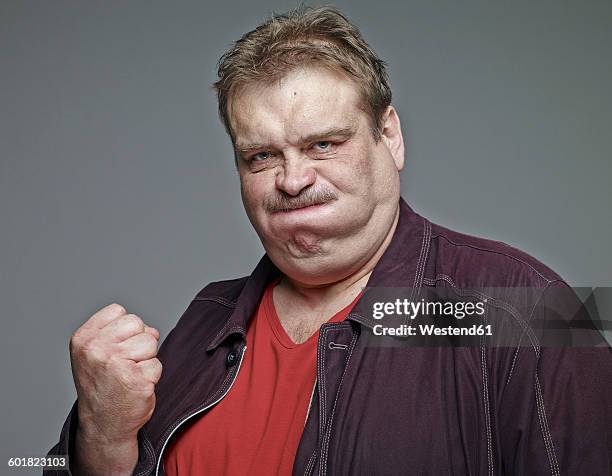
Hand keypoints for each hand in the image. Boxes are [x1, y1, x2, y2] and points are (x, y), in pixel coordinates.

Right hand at [69, 303, 161, 473]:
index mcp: (84, 339)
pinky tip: (135, 386)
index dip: (124, 328)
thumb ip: (119, 332)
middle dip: (138, 341)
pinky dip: (151, 376)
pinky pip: (157, 365)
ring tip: (130, 374)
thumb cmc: (103, 384)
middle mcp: (96, 350)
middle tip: (124, 363)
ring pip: (150, 342)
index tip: (114, 348)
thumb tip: (151, 330)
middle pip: (137, 323)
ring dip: (146, 359)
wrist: (103, 424)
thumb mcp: (96, 352)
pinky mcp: (135, 380)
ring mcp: (115, 364)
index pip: (118, 311)